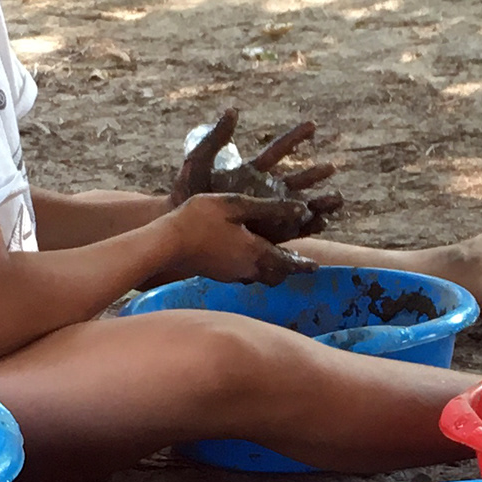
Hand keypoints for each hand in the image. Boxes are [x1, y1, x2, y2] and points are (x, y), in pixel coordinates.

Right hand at [157, 193, 309, 286]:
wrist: (165, 244)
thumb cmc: (199, 219)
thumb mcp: (237, 205)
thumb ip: (270, 208)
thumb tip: (302, 210)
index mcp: (256, 252)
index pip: (288, 263)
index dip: (303, 265)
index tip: (316, 267)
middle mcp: (247, 269)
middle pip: (275, 276)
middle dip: (288, 270)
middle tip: (298, 263)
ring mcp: (230, 274)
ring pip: (259, 276)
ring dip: (271, 269)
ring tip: (275, 259)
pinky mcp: (217, 274)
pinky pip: (243, 274)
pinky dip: (252, 267)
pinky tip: (245, 257)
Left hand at [169, 108, 346, 234]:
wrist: (179, 224)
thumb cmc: (187, 192)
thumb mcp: (199, 159)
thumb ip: (215, 138)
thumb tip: (232, 110)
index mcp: (251, 171)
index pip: (278, 150)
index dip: (295, 138)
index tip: (312, 125)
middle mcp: (264, 191)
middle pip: (296, 180)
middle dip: (314, 174)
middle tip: (333, 166)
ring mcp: (267, 212)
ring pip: (300, 205)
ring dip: (319, 202)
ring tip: (338, 199)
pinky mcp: (265, 233)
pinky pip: (293, 230)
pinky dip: (309, 226)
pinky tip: (322, 222)